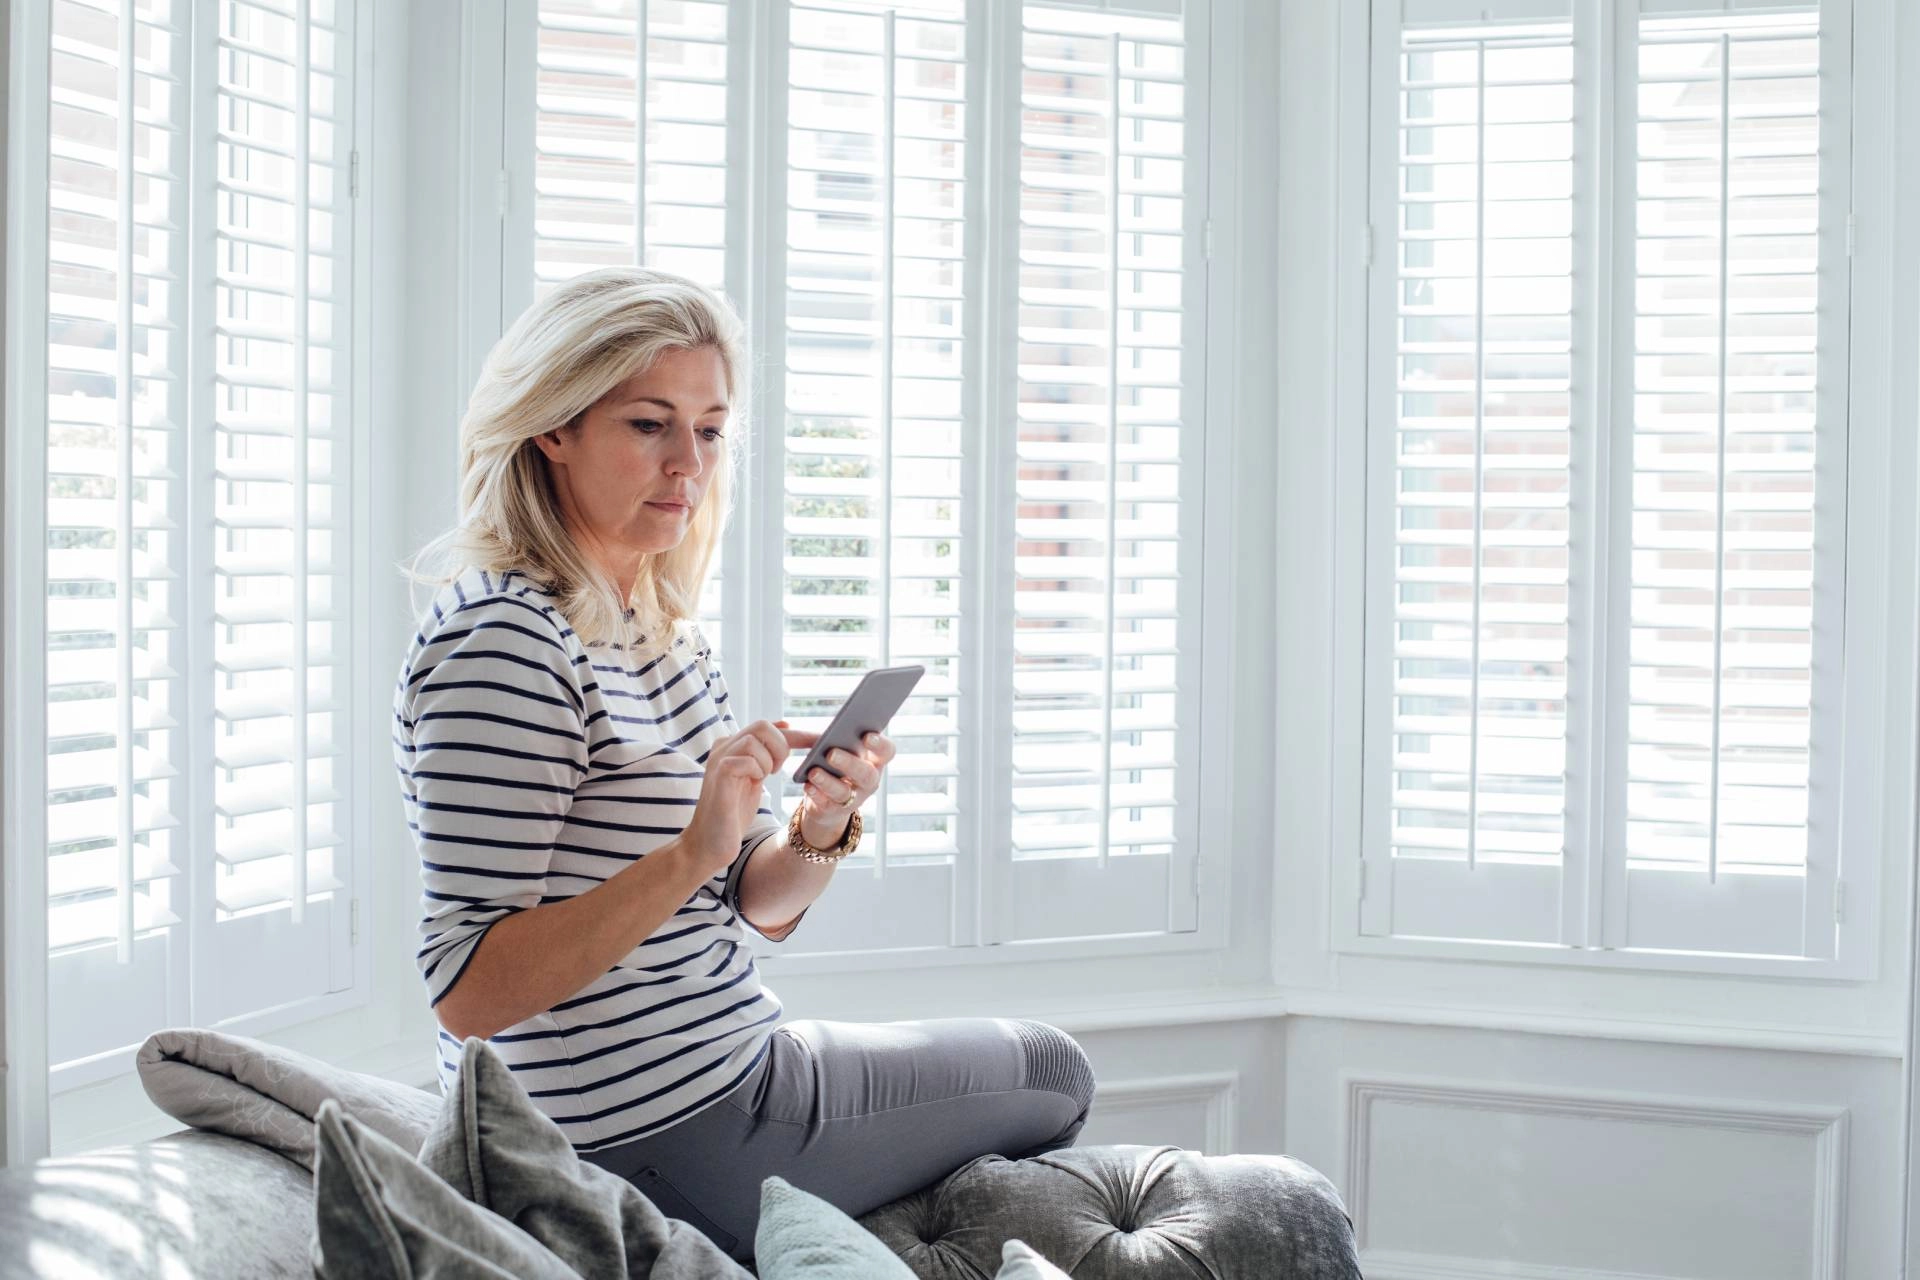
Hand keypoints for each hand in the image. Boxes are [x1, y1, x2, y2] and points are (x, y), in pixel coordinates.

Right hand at [681, 720, 817, 873]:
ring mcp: (719, 758)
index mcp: (733, 745)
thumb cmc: (733, 813)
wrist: (710, 843)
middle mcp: (723, 746)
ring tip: (761, 780)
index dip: (798, 733)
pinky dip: (757, 771)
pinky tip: (752, 784)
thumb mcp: (755, 778)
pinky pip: (747, 759)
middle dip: (781, 747)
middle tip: (778, 771)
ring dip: (768, 762)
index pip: (768, 728)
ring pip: (755, 740)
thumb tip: (785, 726)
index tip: (821, 740)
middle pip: (762, 726)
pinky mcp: (719, 773)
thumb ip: (766, 754)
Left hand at [796, 727, 895, 848]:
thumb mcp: (844, 750)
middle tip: (831, 753)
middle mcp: (869, 781)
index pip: (887, 752)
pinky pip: (826, 804)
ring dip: (828, 781)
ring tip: (813, 771)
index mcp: (875, 761)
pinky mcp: (835, 810)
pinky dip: (816, 795)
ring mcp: (854, 798)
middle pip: (866, 774)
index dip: (880, 745)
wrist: (829, 799)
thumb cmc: (839, 765)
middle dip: (849, 763)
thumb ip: (841, 739)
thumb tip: (828, 734)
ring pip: (844, 792)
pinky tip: (808, 785)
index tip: (866, 736)